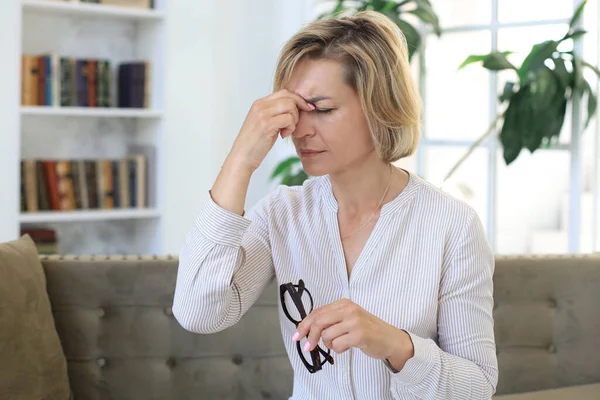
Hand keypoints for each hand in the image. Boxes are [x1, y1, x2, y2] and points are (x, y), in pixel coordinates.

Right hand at [228, 89, 314, 171]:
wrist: (242, 157)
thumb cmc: (254, 143)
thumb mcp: (264, 123)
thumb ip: (275, 113)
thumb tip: (295, 108)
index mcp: (259, 103)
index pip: (284, 92)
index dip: (299, 99)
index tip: (308, 108)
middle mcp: (260, 105)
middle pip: (289, 97)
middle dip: (298, 110)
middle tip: (294, 124)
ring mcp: (263, 114)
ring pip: (291, 107)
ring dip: (294, 120)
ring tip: (286, 131)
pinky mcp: (266, 124)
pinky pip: (288, 119)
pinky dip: (290, 128)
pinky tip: (283, 135)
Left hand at [292, 298, 414, 369]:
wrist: (390, 339)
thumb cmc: (368, 330)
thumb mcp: (349, 319)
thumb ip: (331, 321)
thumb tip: (307, 329)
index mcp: (344, 303)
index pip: (317, 312)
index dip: (304, 325)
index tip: (297, 335)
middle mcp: (349, 309)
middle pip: (319, 322)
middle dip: (310, 336)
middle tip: (308, 347)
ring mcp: (354, 321)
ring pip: (327, 335)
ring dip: (329, 345)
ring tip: (340, 344)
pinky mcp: (359, 335)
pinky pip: (337, 345)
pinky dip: (339, 350)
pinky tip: (347, 347)